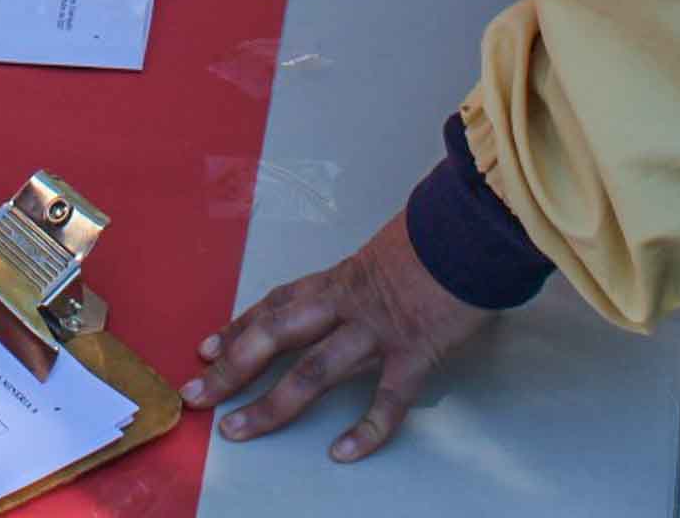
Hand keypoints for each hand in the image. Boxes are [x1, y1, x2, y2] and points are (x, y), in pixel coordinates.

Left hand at [186, 211, 496, 463]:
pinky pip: (386, 399)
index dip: (240, 326)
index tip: (208, 347)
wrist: (480, 225)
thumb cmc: (442, 232)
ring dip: (271, 405)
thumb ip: (371, 274)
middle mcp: (347, 303)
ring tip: (239, 430)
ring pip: (312, 372)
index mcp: (340, 277)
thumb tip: (367, 289)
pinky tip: (342, 453)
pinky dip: (366, 430)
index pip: (277, 304)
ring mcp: (377, 329)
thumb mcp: (392, 247)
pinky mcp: (415, 351)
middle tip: (199, 395)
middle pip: (275, 336)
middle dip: (232, 367)